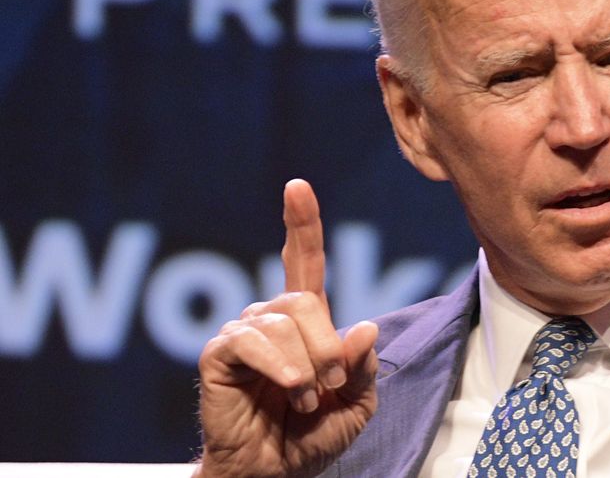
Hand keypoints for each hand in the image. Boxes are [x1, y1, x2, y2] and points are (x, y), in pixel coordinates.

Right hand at [196, 179, 378, 477]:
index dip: (301, 224)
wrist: (273, 473)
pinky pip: (251, 341)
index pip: (302, 262)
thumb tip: (364, 327)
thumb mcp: (357, 403)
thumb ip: (362, 366)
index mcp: (305, 322)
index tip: (297, 187)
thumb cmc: (311, 438)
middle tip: (328, 386)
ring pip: (284, 321)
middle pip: (306, 300)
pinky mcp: (218, 355)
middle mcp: (270, 319)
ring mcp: (241, 334)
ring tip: (304, 399)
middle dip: (328, 347)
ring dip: (306, 367)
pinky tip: (288, 388)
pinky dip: (279, 366)